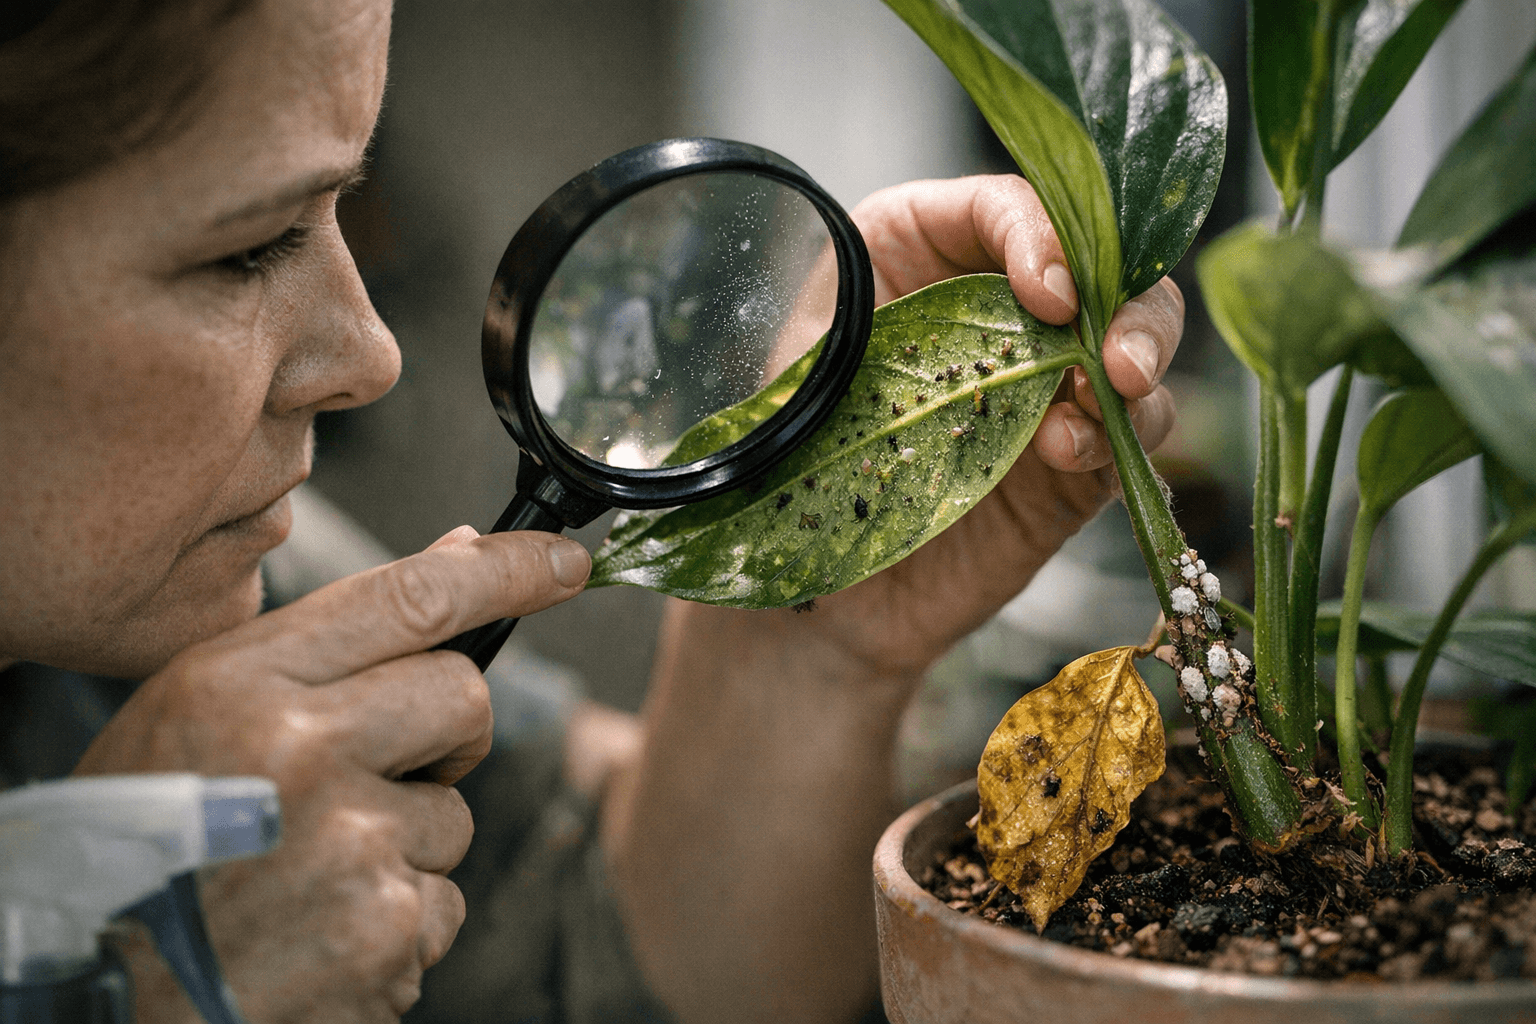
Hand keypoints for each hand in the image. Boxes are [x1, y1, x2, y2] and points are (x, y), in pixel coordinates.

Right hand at [76, 526, 590, 1022]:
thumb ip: (330, 638)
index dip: (507, 570)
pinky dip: (399, 920)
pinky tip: (321, 931)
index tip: (565, 565)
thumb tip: (460, 554)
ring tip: (311, 872)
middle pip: (464, 695)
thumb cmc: (150, 836)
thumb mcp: (200, 710)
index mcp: (242, 683)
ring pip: (456, 811)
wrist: (99, 989)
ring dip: (407, 841)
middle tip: (381, 770)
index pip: (413, 598)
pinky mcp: (386, 933)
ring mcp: (351, 846)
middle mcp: (302, 753)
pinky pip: (441, 902)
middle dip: (446, 731)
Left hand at [763, 173, 1184, 680]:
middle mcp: (994, 307)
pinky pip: (1128, 433)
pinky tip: (1070, 448)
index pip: (1005, 205)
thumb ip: (872, 315)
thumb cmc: (788, 470)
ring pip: (1134, 340)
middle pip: (1101, 263)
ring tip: (1111, 388)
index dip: (1044, 234)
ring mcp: (1044, 386)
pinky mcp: (1073, 464)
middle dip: (1124, 295)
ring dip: (1141, 356)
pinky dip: (1119, 433)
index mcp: (918, 251)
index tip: (1047, 292)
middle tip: (1113, 350)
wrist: (810, 592)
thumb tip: (960, 292)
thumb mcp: (804, 370)